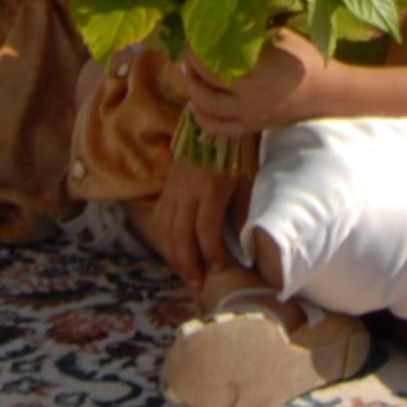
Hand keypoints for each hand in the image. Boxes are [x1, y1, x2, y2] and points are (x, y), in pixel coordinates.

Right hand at [129, 162, 241, 288]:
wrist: (212, 123)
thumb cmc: (236, 150)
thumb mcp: (247, 178)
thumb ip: (242, 209)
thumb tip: (243, 239)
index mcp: (210, 189)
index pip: (205, 229)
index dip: (210, 252)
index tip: (218, 268)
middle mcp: (187, 191)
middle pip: (180, 234)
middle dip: (187, 261)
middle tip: (196, 283)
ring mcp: (174, 187)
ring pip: (166, 227)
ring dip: (173, 252)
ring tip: (183, 271)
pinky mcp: (167, 184)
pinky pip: (160, 214)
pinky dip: (163, 234)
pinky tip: (171, 247)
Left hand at [180, 30, 330, 139]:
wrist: (328, 91)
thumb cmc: (306, 59)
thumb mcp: (281, 37)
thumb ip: (252, 33)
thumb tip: (226, 17)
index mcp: (257, 74)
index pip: (213, 65)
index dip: (196, 52)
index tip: (191, 37)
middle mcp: (249, 99)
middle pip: (206, 87)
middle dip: (191, 69)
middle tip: (188, 53)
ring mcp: (249, 116)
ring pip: (208, 111)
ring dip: (193, 92)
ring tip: (189, 75)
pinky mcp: (252, 127)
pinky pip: (220, 129)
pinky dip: (203, 119)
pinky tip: (197, 105)